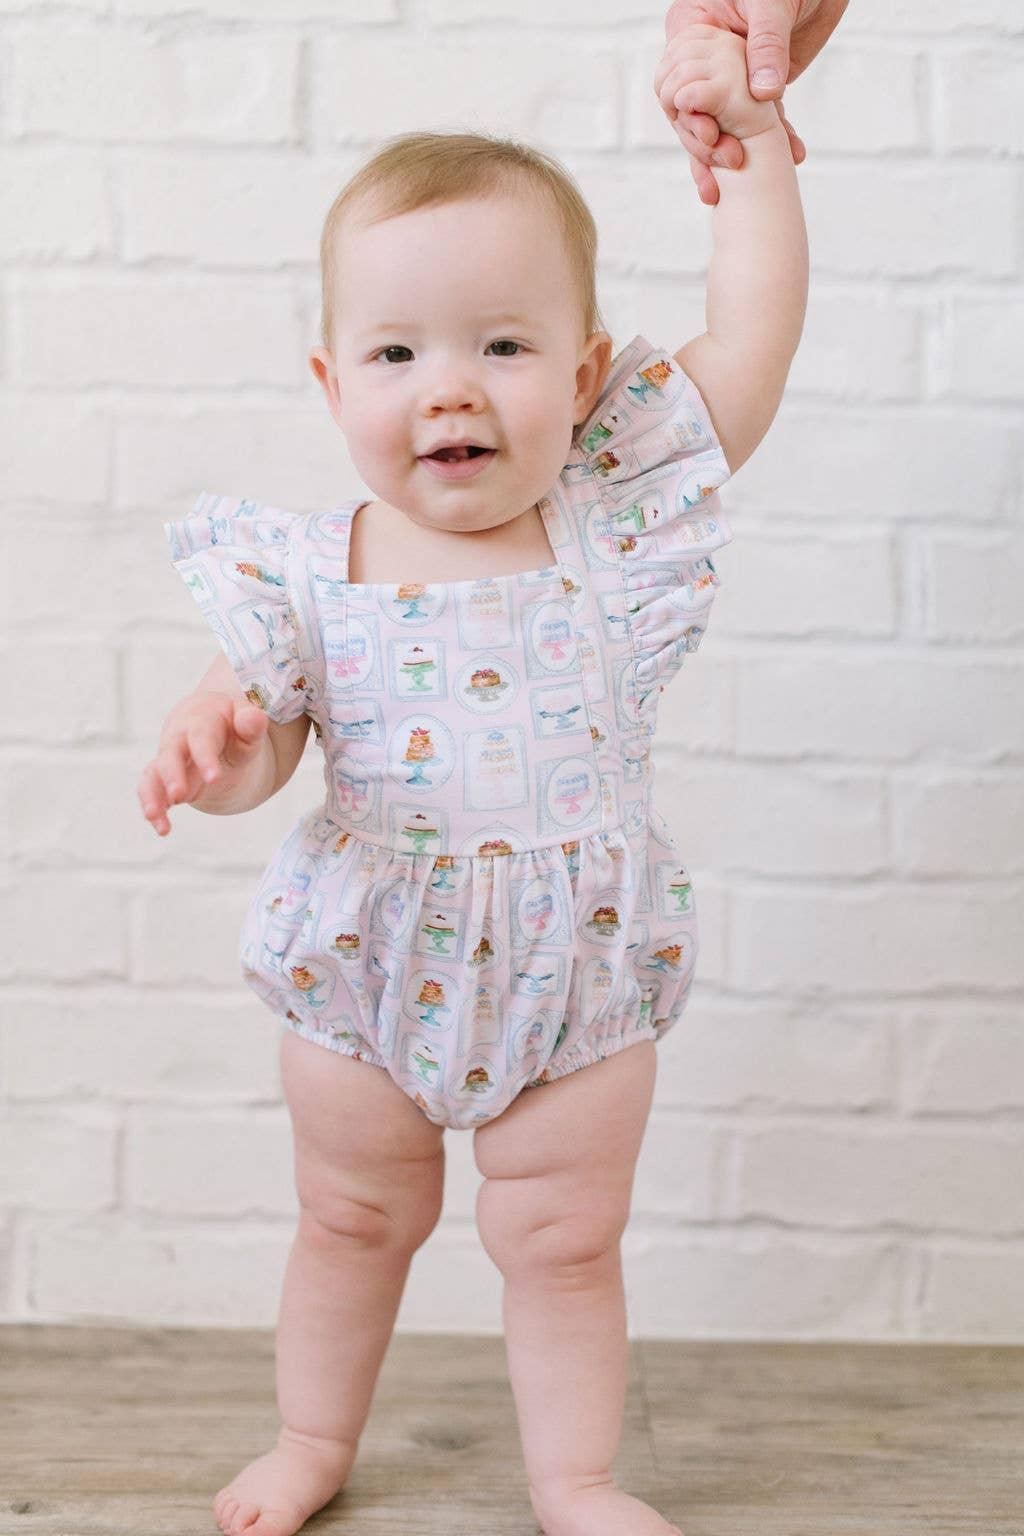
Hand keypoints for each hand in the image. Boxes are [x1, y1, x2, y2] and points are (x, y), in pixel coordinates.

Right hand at [138, 692, 269, 835]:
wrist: (214, 724)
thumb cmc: (234, 727)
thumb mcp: (248, 725)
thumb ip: (252, 725)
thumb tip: (253, 718)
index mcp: (203, 718)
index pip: (201, 736)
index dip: (205, 756)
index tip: (213, 778)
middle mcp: (180, 735)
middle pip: (170, 753)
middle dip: (172, 775)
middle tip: (179, 795)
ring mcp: (169, 755)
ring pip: (154, 773)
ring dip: (152, 795)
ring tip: (154, 816)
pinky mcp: (162, 775)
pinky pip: (151, 789)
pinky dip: (154, 807)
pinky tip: (162, 827)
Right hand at [660, 0, 849, 205]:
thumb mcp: (770, 2)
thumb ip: (766, 44)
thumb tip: (764, 92)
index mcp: (691, 29)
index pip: (675, 82)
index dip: (688, 114)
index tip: (708, 136)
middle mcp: (703, 58)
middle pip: (693, 111)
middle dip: (709, 144)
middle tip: (730, 162)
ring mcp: (728, 77)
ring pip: (722, 123)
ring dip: (735, 152)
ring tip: (747, 181)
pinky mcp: (756, 88)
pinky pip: (759, 119)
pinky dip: (775, 139)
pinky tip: (790, 156)